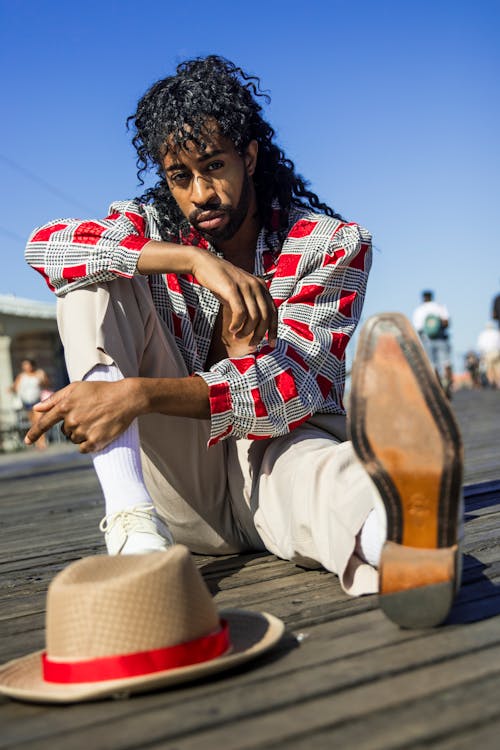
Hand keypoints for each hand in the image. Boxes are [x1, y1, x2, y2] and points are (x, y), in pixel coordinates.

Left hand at [24, 380, 139, 452]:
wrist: (126, 398)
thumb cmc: (101, 390)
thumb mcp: (77, 388)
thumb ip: (55, 398)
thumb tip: (36, 408)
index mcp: (65, 406)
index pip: (44, 423)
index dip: (34, 433)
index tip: (27, 441)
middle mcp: (72, 420)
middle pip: (65, 432)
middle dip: (74, 426)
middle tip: (89, 415)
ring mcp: (83, 431)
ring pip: (75, 440)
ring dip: (82, 434)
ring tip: (96, 421)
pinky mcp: (95, 441)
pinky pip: (84, 449)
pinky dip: (88, 444)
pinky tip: (98, 432)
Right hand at [191, 249, 277, 347]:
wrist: (205, 264)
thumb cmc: (222, 282)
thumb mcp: (240, 292)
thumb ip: (250, 305)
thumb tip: (256, 329)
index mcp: (262, 287)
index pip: (273, 312)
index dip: (274, 330)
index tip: (271, 344)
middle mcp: (257, 286)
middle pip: (266, 317)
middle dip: (260, 334)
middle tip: (252, 345)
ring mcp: (245, 286)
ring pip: (254, 317)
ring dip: (246, 331)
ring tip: (237, 337)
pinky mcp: (232, 288)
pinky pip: (240, 312)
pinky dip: (237, 324)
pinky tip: (232, 330)